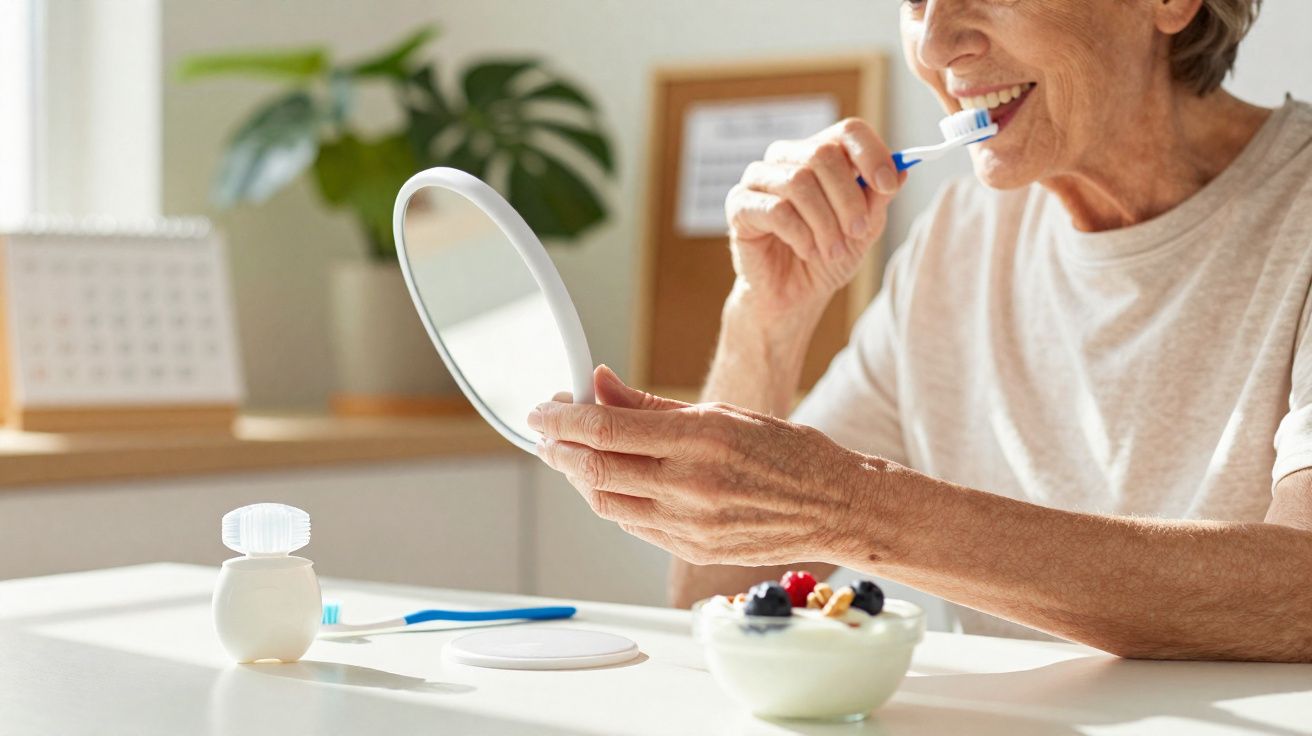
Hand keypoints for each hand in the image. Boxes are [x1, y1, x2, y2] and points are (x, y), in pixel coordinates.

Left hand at [529, 366, 880, 566]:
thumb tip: (600, 383)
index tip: (543, 409)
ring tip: (566, 454)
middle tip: (545, 430)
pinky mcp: (691, 550)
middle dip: (558, 448)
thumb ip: (652, 403)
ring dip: (576, 477)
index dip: (562, 418)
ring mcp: (689, 524)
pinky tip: (606, 481)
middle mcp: (690, 484)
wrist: (835, 506)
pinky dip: (610, 500)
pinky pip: (632, 524)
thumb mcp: (722, 412)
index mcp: (700, 438)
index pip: (605, 428)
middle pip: (594, 469)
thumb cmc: (786, 450)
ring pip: (606, 502)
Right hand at [724, 117, 904, 321]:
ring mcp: (759, 178)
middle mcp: (787, 158)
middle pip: (823, 154)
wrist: (793, 296)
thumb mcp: (864, 228)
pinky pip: (777, 209)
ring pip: (799, 181)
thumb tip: (901, 170)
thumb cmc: (826, 257)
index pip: (847, 131)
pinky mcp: (739, 205)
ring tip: (833, 250)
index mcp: (819, 154)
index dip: (871, 154)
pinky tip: (807, 251)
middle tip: (857, 231)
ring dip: (825, 222)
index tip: (887, 185)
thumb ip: (878, 198)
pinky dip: (800, 235)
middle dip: (848, 198)